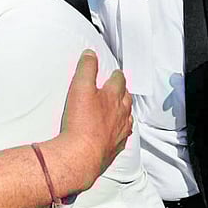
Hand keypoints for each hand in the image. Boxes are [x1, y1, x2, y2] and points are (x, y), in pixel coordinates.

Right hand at [60, 50, 132, 185]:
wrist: (82, 153)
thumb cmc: (81, 121)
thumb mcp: (80, 87)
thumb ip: (87, 68)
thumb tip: (91, 54)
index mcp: (112, 97)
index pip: (118, 81)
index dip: (116, 76)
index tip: (115, 73)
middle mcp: (120, 114)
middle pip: (126, 99)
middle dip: (123, 92)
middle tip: (119, 89)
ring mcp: (119, 131)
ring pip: (127, 118)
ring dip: (125, 111)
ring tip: (122, 109)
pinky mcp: (114, 147)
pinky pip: (123, 136)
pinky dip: (122, 131)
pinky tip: (118, 133)